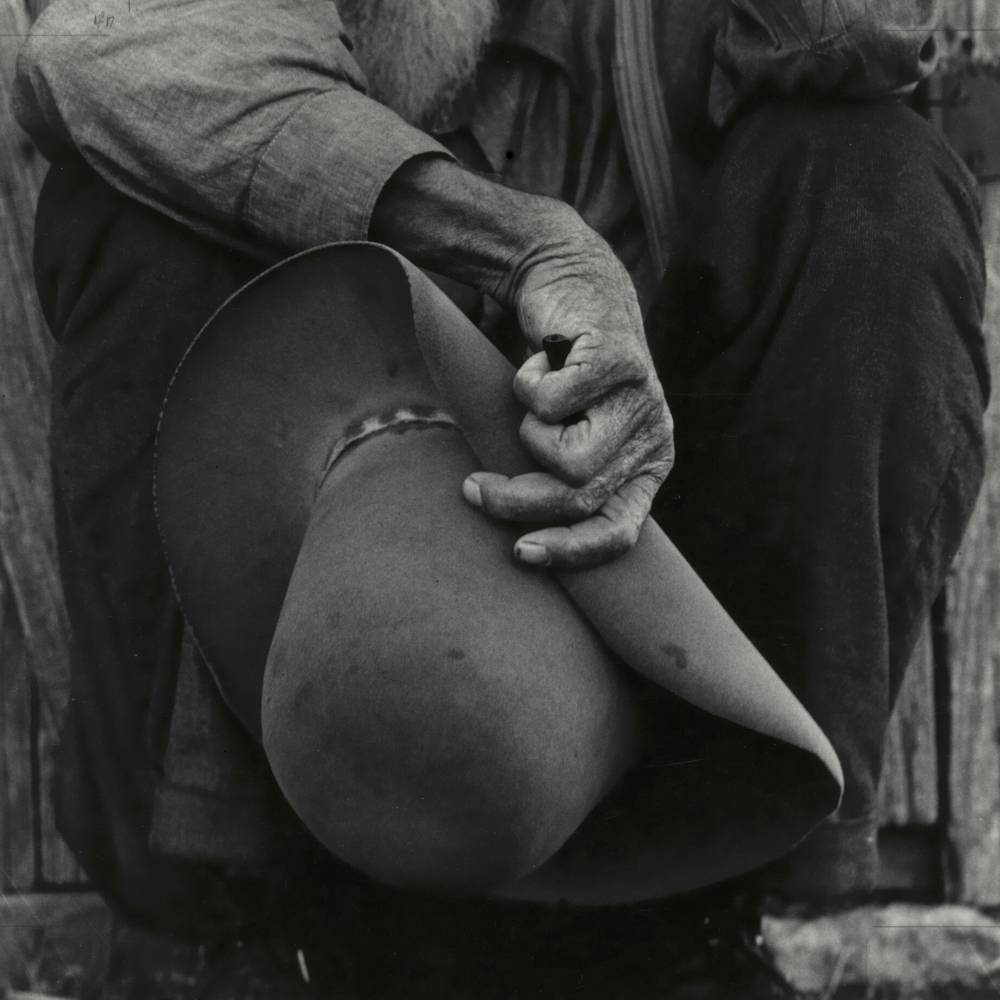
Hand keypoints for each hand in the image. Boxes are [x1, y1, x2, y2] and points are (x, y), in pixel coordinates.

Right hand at [464, 228, 673, 567]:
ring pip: (566, 459)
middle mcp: (653, 438)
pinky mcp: (620, 361)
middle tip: (475, 488)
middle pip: (579, 499)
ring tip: (533, 402)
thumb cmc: (560, 375)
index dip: (569, 552)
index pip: (619, 534)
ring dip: (528, 432)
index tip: (519, 553)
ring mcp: (641, 399)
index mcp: (646, 467)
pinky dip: (526, 385)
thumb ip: (563, 481)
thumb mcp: (568, 436)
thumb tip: (522, 543)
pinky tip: (539, 363)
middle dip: (517, 500)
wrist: (570, 287)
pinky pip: (550, 403)